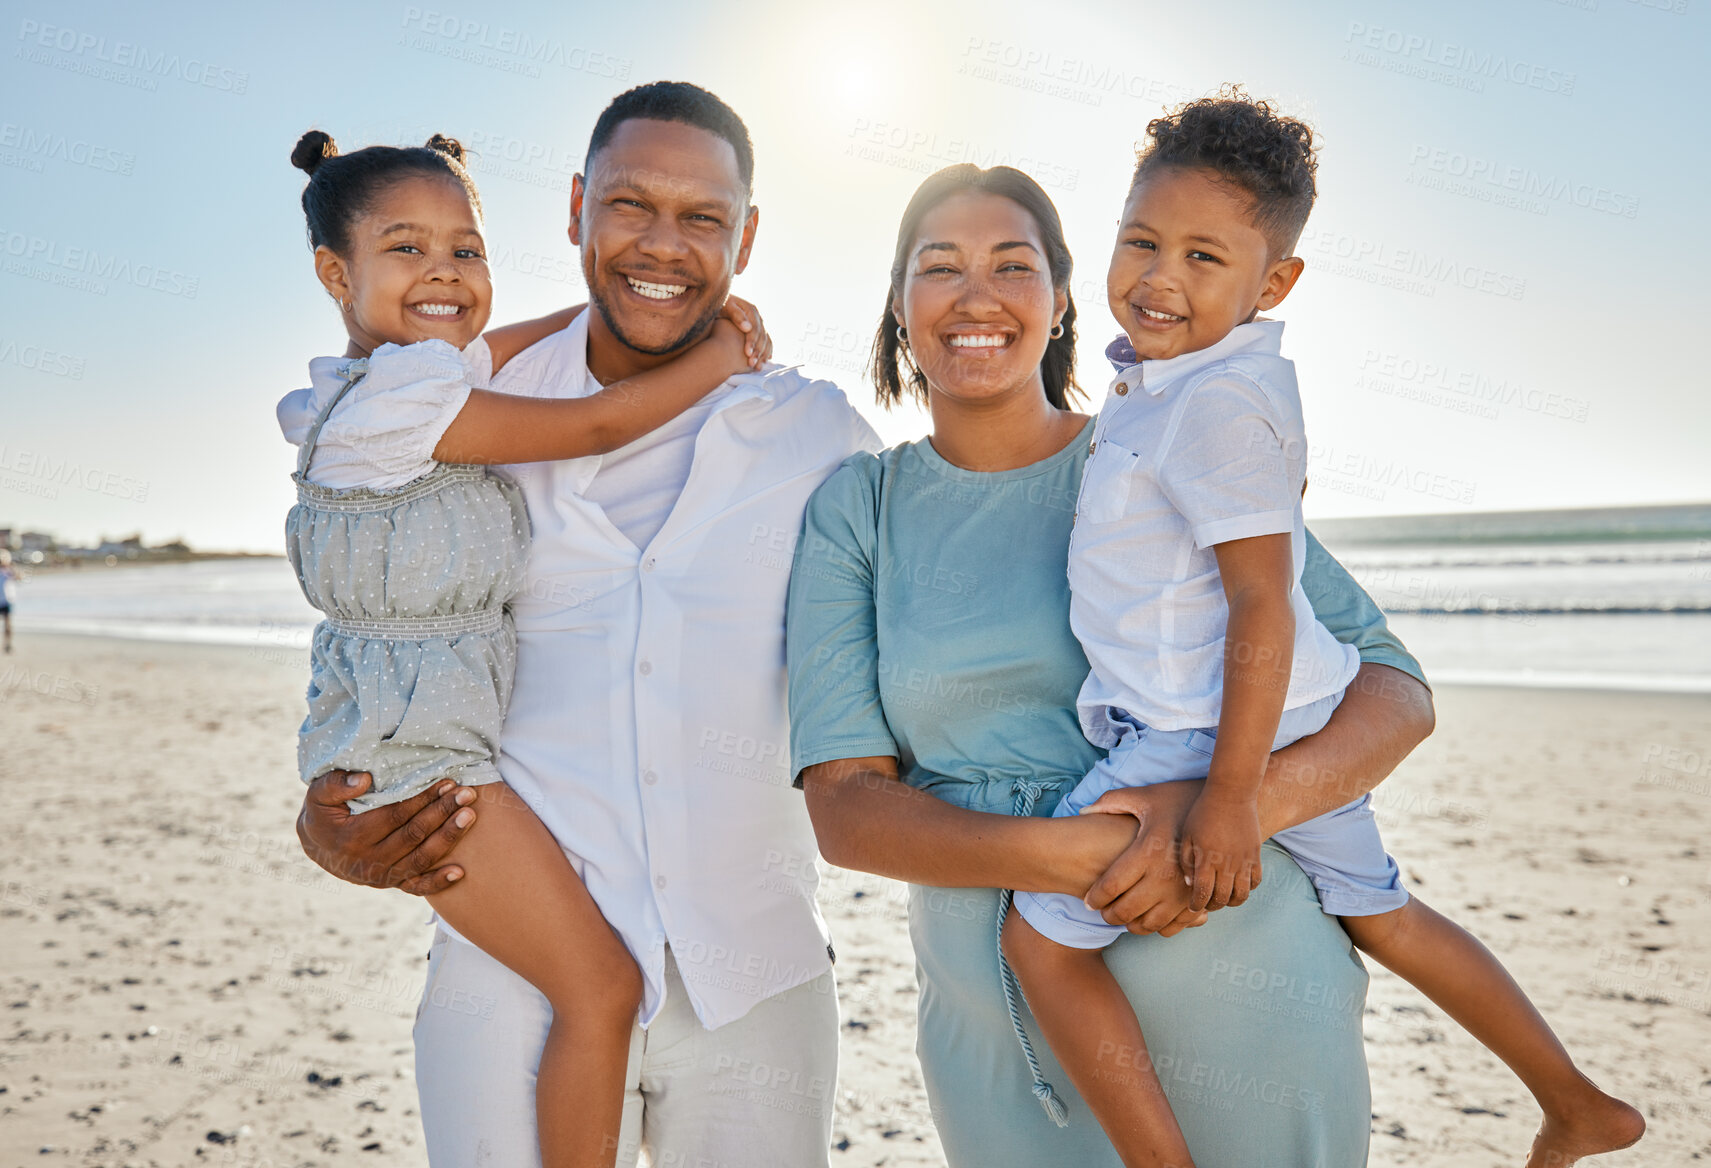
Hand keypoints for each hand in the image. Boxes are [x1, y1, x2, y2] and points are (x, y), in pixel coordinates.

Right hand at [296, 771, 478, 895]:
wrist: (318, 845)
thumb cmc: (323, 813)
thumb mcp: (318, 794)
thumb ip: (335, 784)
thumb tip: (364, 779)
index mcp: (353, 838)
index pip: (396, 816)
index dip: (422, 799)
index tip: (446, 782)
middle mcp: (368, 862)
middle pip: (414, 836)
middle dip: (443, 813)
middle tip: (467, 793)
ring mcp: (381, 877)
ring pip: (421, 859)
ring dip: (448, 837)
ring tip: (470, 815)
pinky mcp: (391, 884)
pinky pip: (417, 887)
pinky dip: (438, 882)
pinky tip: (460, 872)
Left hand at [716, 294, 770, 370]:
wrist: (717, 307)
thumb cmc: (718, 307)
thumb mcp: (725, 307)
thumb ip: (736, 316)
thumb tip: (748, 327)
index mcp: (751, 310)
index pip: (755, 329)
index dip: (752, 342)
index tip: (747, 354)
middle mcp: (757, 317)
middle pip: (762, 337)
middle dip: (758, 352)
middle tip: (752, 364)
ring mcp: (758, 324)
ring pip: (765, 341)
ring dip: (763, 355)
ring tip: (756, 367)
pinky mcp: (757, 331)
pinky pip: (766, 342)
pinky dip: (766, 352)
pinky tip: (764, 362)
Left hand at [1078, 780, 1205, 934]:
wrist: (1226, 804)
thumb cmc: (1179, 798)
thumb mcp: (1144, 797)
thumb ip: (1111, 803)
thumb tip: (1082, 813)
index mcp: (1147, 851)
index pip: (1111, 886)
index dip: (1095, 898)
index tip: (1088, 901)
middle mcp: (1165, 874)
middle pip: (1128, 910)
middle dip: (1110, 917)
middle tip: (1103, 913)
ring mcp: (1185, 889)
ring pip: (1152, 924)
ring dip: (1135, 926)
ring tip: (1126, 918)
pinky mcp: (1201, 895)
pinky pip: (1177, 925)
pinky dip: (1161, 928)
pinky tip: (1152, 917)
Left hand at [1179, 788, 1262, 911]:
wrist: (1231, 793)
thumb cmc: (1203, 812)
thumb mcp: (1187, 835)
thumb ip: (1186, 861)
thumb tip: (1191, 884)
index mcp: (1207, 860)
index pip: (1203, 893)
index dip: (1197, 904)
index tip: (1193, 906)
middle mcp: (1227, 864)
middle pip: (1223, 898)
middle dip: (1213, 905)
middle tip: (1206, 903)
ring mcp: (1244, 861)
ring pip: (1242, 895)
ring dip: (1232, 901)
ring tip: (1223, 897)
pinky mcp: (1256, 855)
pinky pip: (1256, 881)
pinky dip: (1248, 889)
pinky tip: (1238, 885)